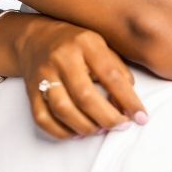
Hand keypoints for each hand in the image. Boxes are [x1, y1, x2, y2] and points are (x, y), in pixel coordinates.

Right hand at [16, 17, 147, 138]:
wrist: (36, 38)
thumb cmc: (78, 46)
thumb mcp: (103, 47)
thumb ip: (119, 73)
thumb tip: (129, 107)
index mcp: (86, 44)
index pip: (111, 76)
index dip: (128, 100)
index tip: (141, 117)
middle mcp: (62, 58)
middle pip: (85, 96)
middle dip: (107, 118)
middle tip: (121, 126)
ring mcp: (43, 75)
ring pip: (63, 109)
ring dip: (85, 127)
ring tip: (100, 130)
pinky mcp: (30, 90)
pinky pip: (42, 118)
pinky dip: (61, 132)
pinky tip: (77, 133)